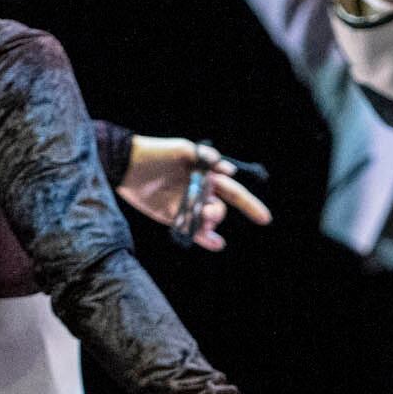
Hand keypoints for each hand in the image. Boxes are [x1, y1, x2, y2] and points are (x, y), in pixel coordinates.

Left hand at [118, 135, 271, 248]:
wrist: (128, 165)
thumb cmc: (157, 153)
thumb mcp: (183, 150)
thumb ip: (206, 159)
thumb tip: (229, 170)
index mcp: (207, 175)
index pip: (234, 192)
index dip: (250, 205)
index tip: (265, 219)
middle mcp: (201, 192)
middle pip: (221, 209)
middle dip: (218, 213)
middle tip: (207, 212)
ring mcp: (187, 206)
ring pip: (208, 222)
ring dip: (210, 225)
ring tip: (203, 223)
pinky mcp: (172, 217)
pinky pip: (192, 231)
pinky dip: (205, 239)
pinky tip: (216, 243)